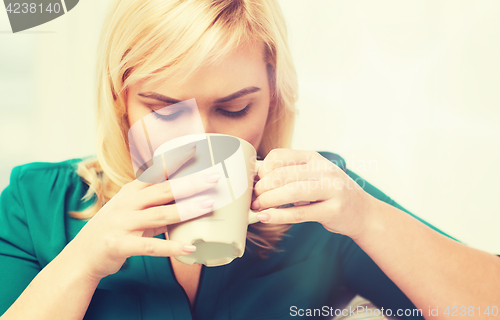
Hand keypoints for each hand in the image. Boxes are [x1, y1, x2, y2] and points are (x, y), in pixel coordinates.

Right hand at [65, 145, 220, 280]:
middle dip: (190, 183)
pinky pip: (150, 246)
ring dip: (187, 210)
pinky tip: (190, 248)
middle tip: (214, 177)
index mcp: (130, 192)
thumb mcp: (132, 212)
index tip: (195, 149)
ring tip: (209, 205)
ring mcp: (122, 223)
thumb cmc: (113, 231)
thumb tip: (186, 201)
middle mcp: (126, 204)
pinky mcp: (119, 245)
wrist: (81, 257)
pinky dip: (171, 247)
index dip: (175, 161)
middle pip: (163, 190)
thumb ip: (156, 206)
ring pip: (160, 215)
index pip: (155, 172)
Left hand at [251, 149, 374, 238]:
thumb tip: (255, 178)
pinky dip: (279, 215)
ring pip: (291, 192)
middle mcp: (324, 170)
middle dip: (262, 187)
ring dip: (269, 200)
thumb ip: (290, 175)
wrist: (363, 212)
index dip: (262, 169)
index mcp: (314, 158)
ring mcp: (332, 189)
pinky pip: (300, 213)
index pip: (280, 156)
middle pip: (283, 174)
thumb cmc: (331, 194)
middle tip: (253, 197)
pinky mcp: (333, 210)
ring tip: (257, 207)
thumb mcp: (313, 177)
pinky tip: (265, 217)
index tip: (255, 181)